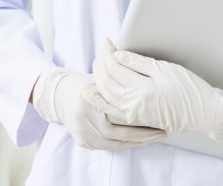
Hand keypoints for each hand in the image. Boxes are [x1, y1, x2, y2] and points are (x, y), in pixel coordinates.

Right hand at [31, 67, 165, 150]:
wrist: (59, 96)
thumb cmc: (86, 84)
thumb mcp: (101, 78)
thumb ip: (118, 80)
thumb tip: (143, 76)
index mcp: (90, 99)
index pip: (121, 113)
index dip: (142, 117)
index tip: (159, 116)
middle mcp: (85, 118)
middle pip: (120, 132)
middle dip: (144, 134)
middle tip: (163, 133)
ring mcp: (82, 132)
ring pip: (115, 143)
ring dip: (137, 142)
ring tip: (155, 139)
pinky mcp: (82, 142)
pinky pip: (108, 147)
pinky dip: (124, 145)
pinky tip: (138, 142)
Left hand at [90, 39, 222, 140]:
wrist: (205, 113)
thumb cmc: (190, 89)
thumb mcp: (165, 69)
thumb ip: (139, 63)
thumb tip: (117, 55)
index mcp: (142, 90)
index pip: (114, 67)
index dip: (107, 52)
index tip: (106, 40)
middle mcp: (135, 105)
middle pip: (107, 81)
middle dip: (101, 62)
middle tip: (103, 48)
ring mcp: (134, 114)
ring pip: (106, 94)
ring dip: (99, 77)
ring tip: (98, 62)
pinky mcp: (137, 120)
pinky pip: (112, 111)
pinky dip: (100, 102)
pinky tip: (91, 94)